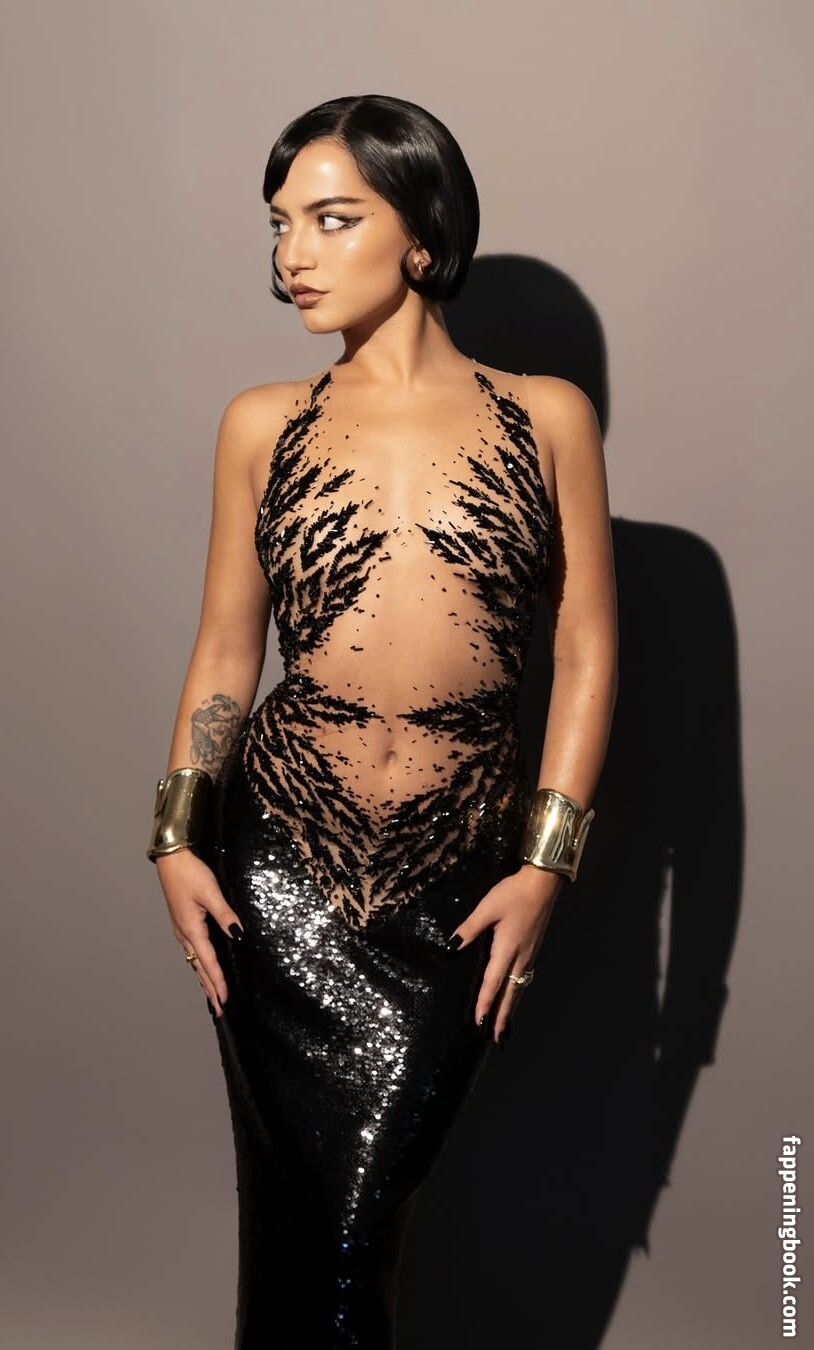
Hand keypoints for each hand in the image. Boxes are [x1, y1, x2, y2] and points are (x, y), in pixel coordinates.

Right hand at [155, 849, 244, 1017]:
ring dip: (204, 978)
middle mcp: (184, 933)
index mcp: (191, 929)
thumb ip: (225, 915)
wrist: (171, 859)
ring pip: (194, 960)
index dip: (217, 981)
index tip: (225, 999)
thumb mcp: (211, 893)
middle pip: (199, 967)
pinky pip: (192, 950)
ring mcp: (181, 929)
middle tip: (219, 1008)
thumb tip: (238, 934)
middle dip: (209, 988)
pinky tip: (203, 966)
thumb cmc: (190, 873)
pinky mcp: (183, 922)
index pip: (208, 962)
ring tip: (212, 995)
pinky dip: (199, 964)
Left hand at [449, 865, 561, 1042]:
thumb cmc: (514, 893)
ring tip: (504, 1025)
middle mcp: (520, 957)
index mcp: (507, 949)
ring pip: (519, 988)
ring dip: (511, 1008)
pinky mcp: (533, 949)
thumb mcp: (487, 907)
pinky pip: (524, 979)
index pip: (492, 983)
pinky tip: (514, 995)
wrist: (542, 884)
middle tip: (497, 1039)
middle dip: (503, 1017)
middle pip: (510, 994)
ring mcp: (529, 954)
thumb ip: (470, 928)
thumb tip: (452, 946)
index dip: (484, 1003)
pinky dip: (517, 993)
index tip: (478, 1023)